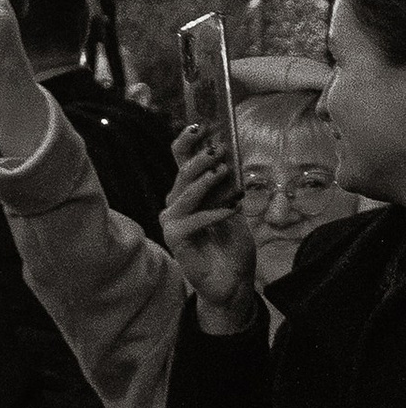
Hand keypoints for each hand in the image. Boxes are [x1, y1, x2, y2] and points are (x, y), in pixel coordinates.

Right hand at [164, 119, 260, 335]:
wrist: (233, 281)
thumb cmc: (232, 245)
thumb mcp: (235, 209)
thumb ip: (228, 187)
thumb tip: (230, 158)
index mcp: (190, 192)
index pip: (181, 160)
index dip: (188, 141)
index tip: (203, 126)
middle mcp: (177, 204)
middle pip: (181, 174)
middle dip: (199, 158)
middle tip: (218, 148)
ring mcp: (173, 221)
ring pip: (183, 194)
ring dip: (204, 181)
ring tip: (223, 172)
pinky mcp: (176, 239)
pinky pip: (192, 221)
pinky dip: (213, 213)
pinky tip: (233, 210)